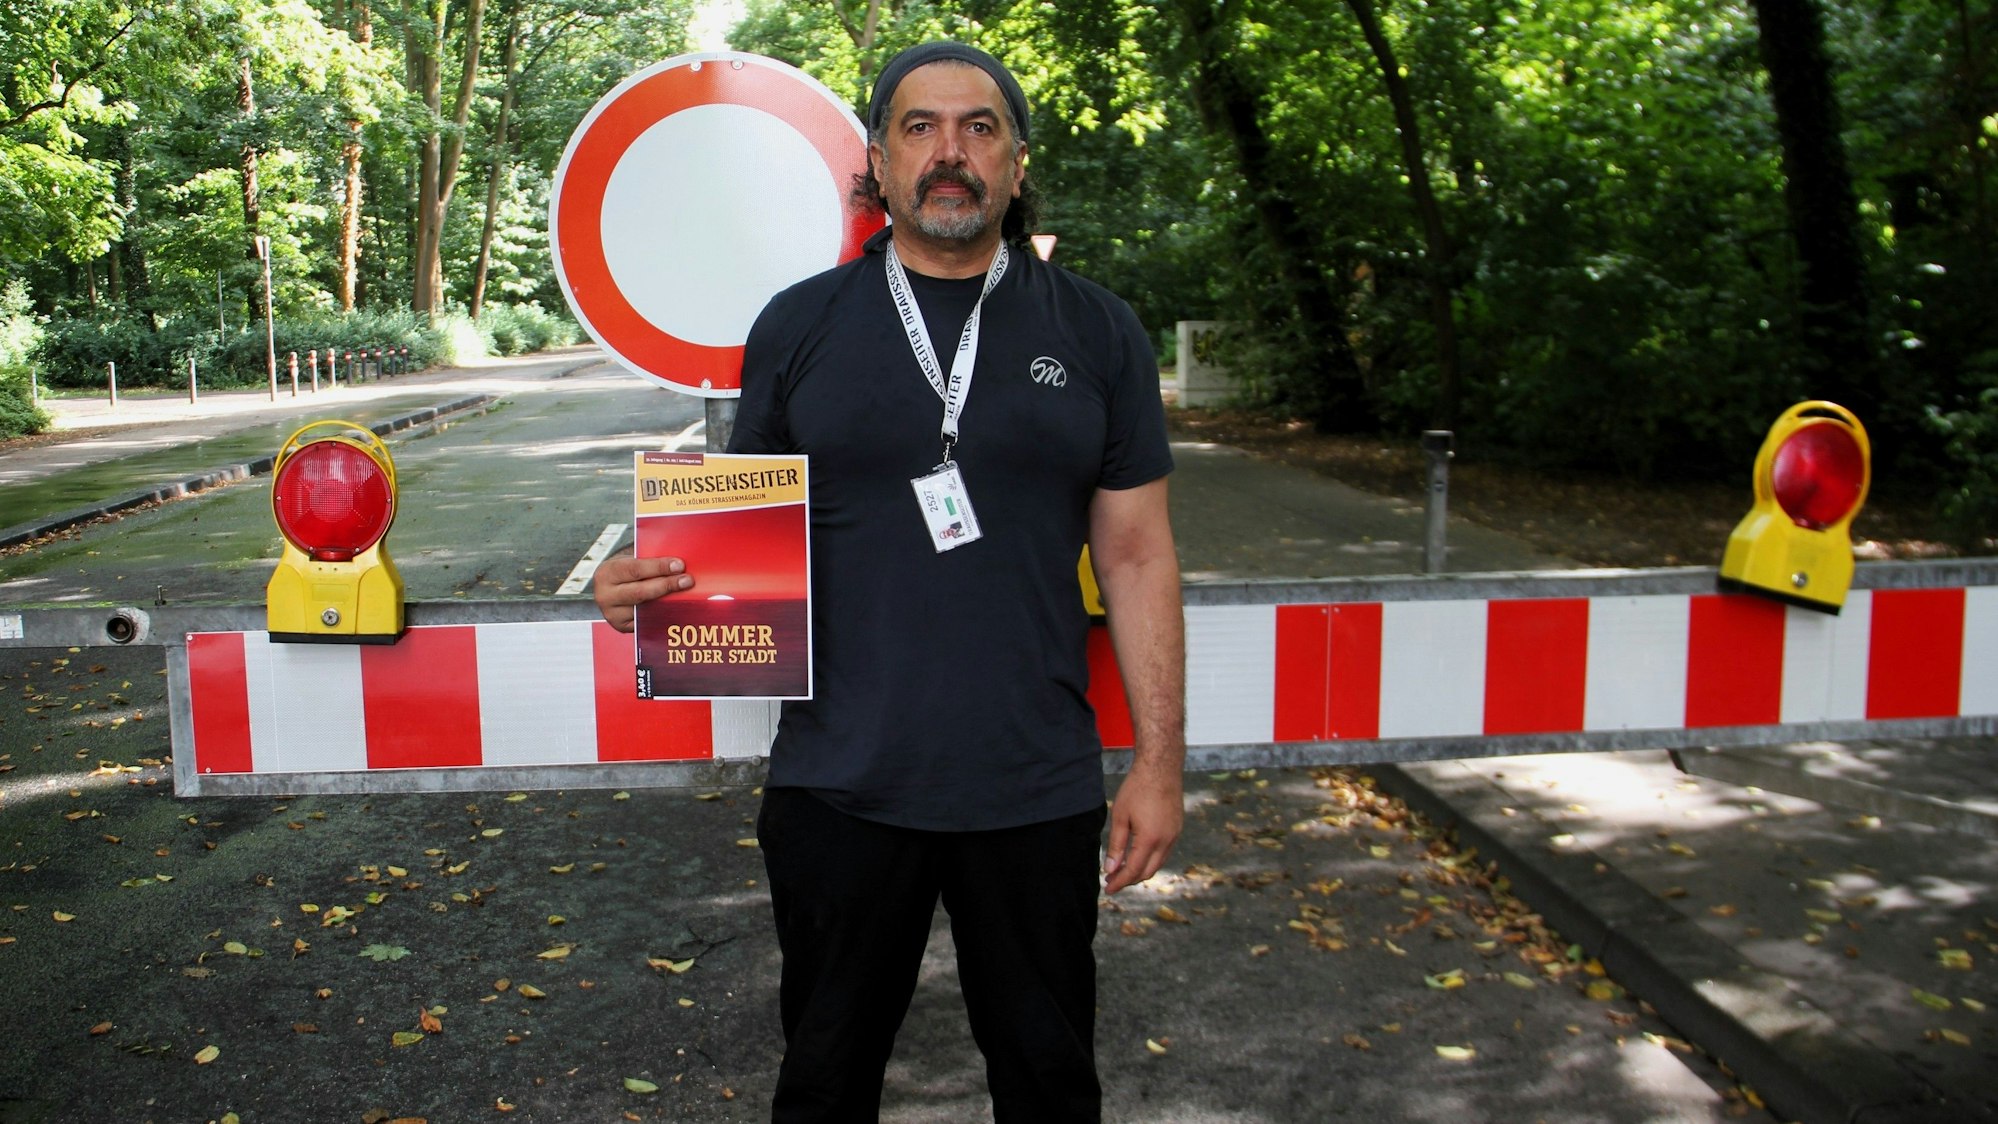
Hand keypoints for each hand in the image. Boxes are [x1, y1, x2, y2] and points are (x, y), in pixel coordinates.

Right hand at [592, 550, 693, 631]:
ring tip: (686, 594)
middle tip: (687, 580)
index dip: (659, 567)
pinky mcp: (621, 626)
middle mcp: (605, 595)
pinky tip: (676, 607)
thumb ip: (650, 561)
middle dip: (667, 585)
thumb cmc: (626, 570)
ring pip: (645, 610)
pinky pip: (646, 621)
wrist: (610, 587)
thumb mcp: (631, 559)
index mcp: (607, 573)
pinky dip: (662, 614)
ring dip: (668, 602)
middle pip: (641, 592)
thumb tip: (677, 564)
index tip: (679, 565)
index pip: (635, 569)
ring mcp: (612, 614)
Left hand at [1102, 764, 1182, 893]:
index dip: (1120, 882)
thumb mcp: (1120, 817)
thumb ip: (1115, 845)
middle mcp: (1166, 841)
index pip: (1133, 870)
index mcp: (1150, 839)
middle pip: (1147, 872)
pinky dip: (1150, 859)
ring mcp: (1175, 835)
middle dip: (1129, 879)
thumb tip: (1110, 868)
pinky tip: (1138, 855)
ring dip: (1141, 870)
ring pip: (1157, 864)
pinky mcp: (1177, 829)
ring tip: (1123, 869)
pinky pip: (1164, 852)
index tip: (1108, 888)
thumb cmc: (1138, 788)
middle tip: (1112, 879)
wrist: (1161, 768)